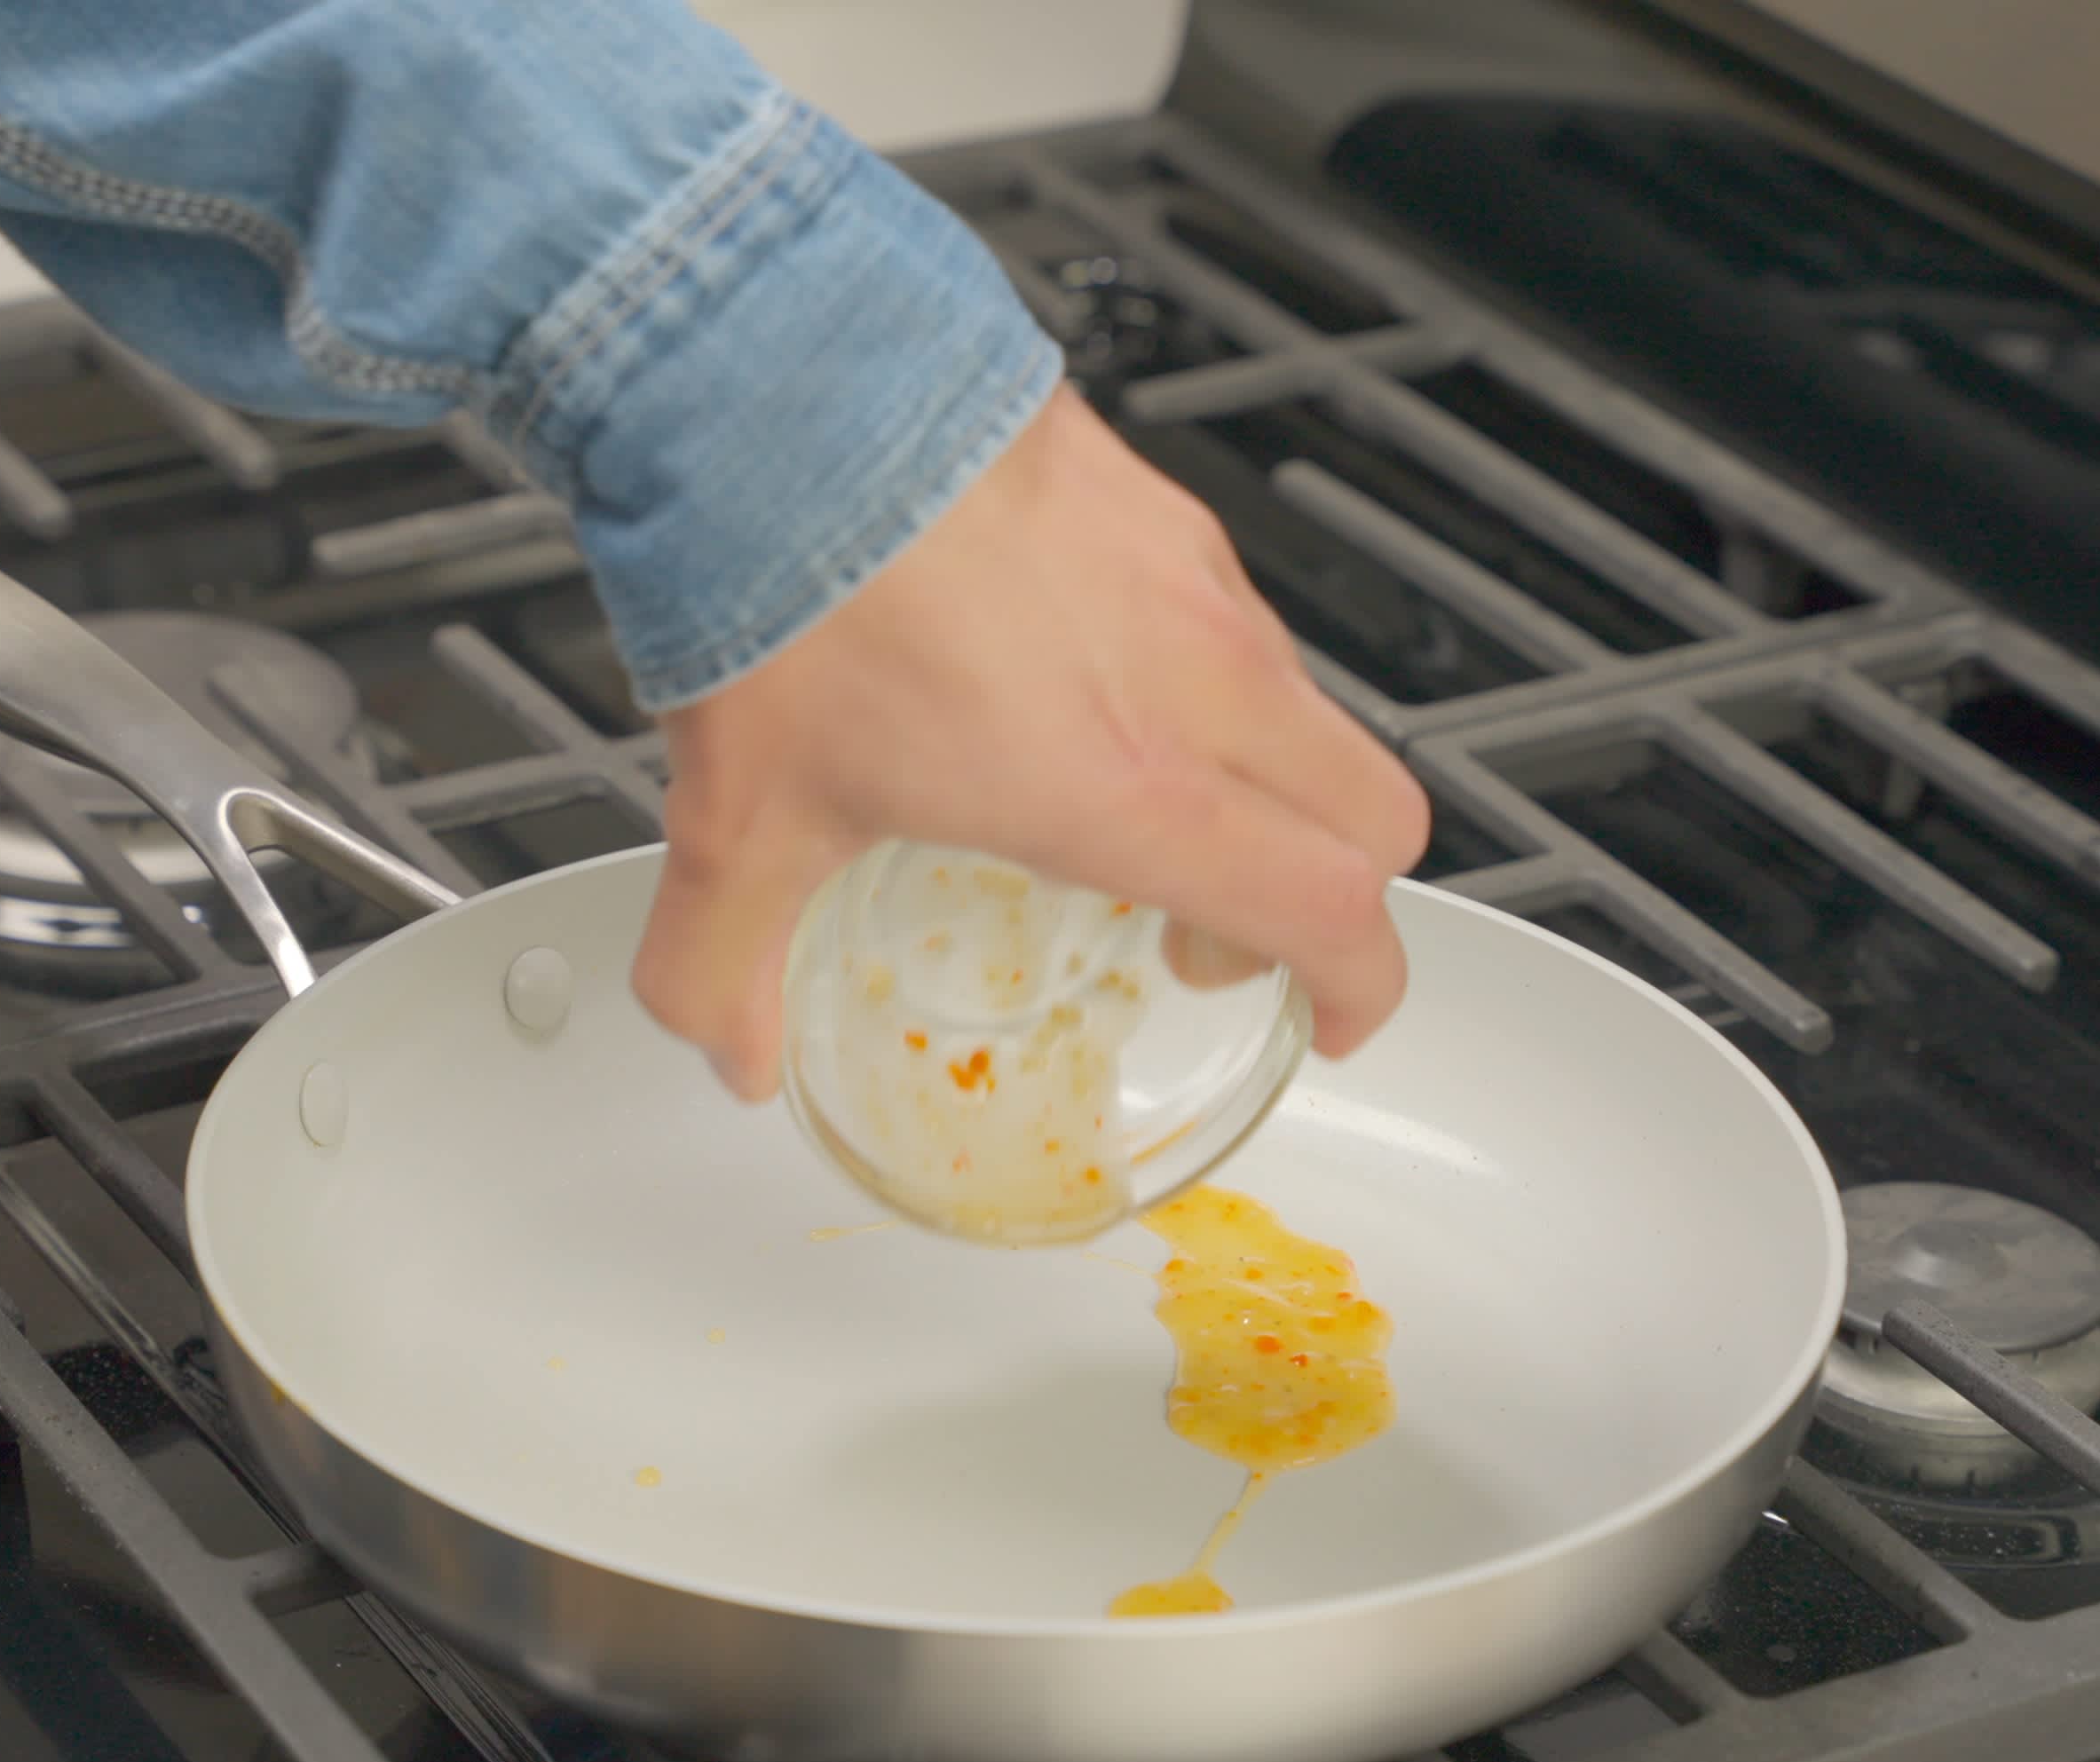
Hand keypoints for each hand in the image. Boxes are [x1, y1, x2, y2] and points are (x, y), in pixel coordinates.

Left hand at [633, 387, 1431, 1100]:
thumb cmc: (779, 582)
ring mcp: (1184, 574)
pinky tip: (1077, 669)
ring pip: (1305, 704)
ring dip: (1262, 774)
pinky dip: (1199, 668)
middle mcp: (1190, 677)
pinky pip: (1227, 605)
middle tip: (1217, 922)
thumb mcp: (740, 819)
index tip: (1326, 1016)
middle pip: (1373, 811)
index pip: (1331, 914)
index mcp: (1125, 788)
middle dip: (1329, 890)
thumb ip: (726, 961)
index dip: (1358, 987)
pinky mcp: (1148, 498)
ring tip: (1136, 792)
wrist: (772, 380)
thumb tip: (726, 1043)